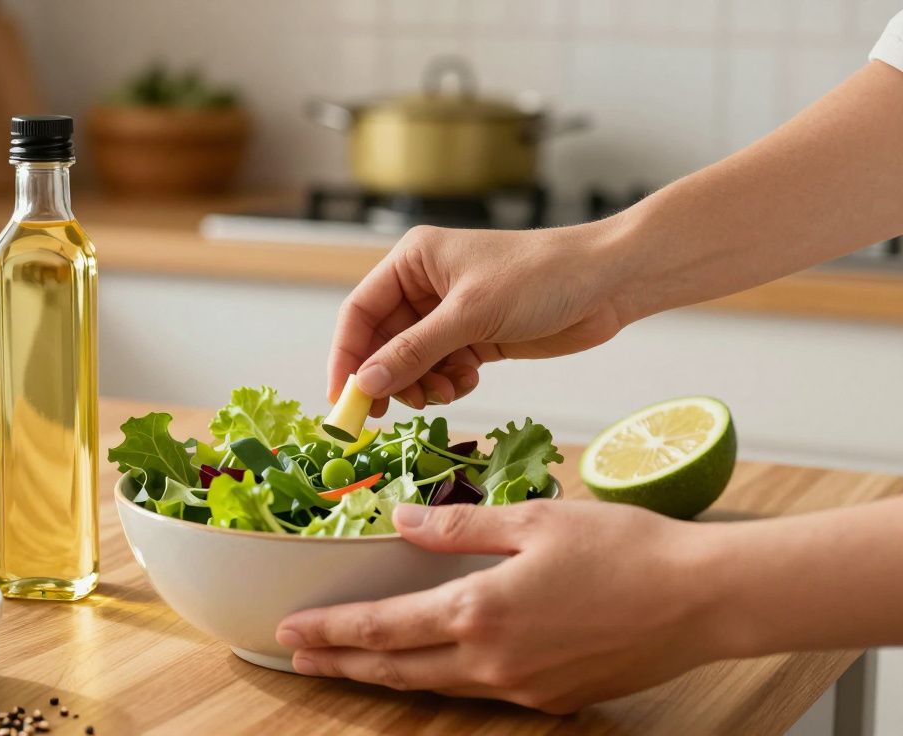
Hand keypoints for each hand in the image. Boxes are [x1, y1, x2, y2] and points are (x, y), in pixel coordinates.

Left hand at [274, 500, 729, 713]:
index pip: (382, 627)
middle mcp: (493, 661)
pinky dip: (442, 678)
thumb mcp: (534, 520)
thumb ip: (458, 525)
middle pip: (396, 669)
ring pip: (435, 685)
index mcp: (481, 610)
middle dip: (341, 663)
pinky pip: (480, 690)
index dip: (332, 630)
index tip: (291, 629)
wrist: (703, 599)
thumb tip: (401, 519)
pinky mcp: (552, 699)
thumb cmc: (626, 548)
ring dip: (386, 674)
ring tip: (349, 663)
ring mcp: (523, 688)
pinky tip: (432, 664)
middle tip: (298, 657)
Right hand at [329, 223, 627, 413]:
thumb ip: (414, 351)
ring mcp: (451, 314)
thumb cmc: (540, 277)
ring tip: (441, 393)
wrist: (609, 282)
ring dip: (420, 384)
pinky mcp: (476, 337)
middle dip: (386, 377)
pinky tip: (467, 381)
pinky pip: (441, 369)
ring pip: (411, 362)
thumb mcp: (470, 314)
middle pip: (383, 342)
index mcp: (414, 261)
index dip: (346, 355)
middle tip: (385, 413)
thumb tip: (365, 383)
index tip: (341, 399)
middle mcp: (425, 285)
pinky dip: (447, 383)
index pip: (360, 311)